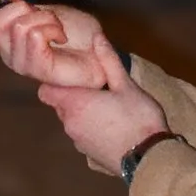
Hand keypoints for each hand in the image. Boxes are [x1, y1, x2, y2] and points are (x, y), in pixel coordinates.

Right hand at [0, 0, 108, 83]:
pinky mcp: (39, 69)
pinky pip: (35, 36)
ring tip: (57, 28)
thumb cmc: (73, 29)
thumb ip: (18, 10)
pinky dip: (52, 28)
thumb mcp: (42, 10)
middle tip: (43, 14)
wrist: (98, 46)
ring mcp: (23, 64)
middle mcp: (10, 54)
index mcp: (7, 39)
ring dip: (44, 18)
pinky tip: (61, 36)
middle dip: (22, 8)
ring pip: (19, 27)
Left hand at [40, 40, 167, 179]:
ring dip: (83, 113)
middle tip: (97, 88)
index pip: (46, 90)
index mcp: (74, 103)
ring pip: (72, 120)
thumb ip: (108, 60)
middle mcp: (69, 123)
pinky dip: (91, 129)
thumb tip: (97, 37)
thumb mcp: (126, 85)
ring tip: (108, 106)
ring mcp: (78, 142)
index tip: (72, 75)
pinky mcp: (88, 155)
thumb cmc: (137, 118)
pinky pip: (82, 135)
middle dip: (74, 95)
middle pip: (60, 104)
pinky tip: (112, 126)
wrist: (149, 159)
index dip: (55, 82)